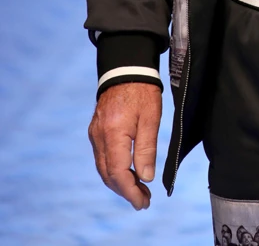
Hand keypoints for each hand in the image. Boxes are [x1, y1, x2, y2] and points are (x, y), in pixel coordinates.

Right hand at [88, 82, 161, 208]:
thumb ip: (147, 148)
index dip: (130, 191)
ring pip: (104, 168)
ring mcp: (95, 134)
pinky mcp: (96, 131)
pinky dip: (114, 170)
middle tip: (144, 200)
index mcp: (114, 133)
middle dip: (125, 191)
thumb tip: (146, 177)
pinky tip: (128, 172)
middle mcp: (99, 136)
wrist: (126, 68)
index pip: (118, 172)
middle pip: (108, 174)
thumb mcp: (151, 117)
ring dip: (120, 182)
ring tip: (139, 190)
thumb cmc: (142, 90)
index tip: (143, 201)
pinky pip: (102, 157)